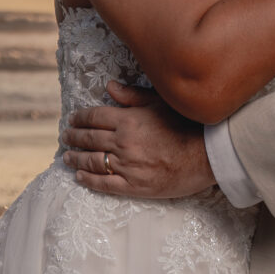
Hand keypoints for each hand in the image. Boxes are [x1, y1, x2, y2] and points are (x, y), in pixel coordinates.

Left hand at [64, 81, 217, 200]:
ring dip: (76, 158)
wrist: (209, 155)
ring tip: (67, 156)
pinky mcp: (134, 186)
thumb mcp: (160, 103)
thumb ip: (132, 96)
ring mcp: (127, 166)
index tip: (73, 119)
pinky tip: (79, 176)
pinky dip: (88, 179)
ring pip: (92, 161)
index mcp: (128, 120)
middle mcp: (123, 143)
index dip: (80, 118)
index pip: (94, 117)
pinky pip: (104, 184)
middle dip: (74, 137)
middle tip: (66, 136)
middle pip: (89, 139)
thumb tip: (109, 87)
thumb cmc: (188, 126)